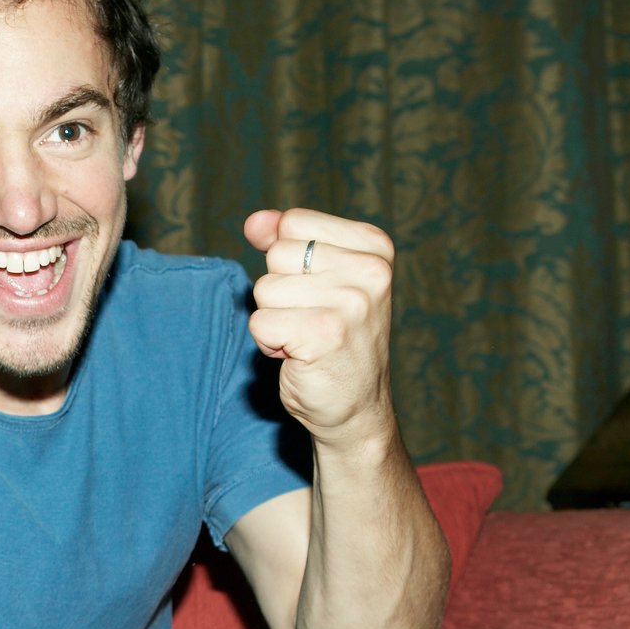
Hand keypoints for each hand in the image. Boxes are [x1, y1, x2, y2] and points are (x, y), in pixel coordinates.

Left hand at [243, 208, 397, 449]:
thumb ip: (283, 241)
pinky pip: (260, 322)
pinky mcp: (326, 334)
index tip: (318, 292)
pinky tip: (299, 356)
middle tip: (311, 320)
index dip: (288, 261)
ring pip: (264, 289)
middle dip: (279, 291)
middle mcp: (371, 270)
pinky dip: (268, 344)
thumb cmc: (331, 338)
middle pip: (277, 255)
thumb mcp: (313, 279)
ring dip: (274, 319)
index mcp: (374, 246)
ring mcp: (352, 302)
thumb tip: (255, 221)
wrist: (356, 407)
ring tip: (306, 338)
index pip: (293, 223)